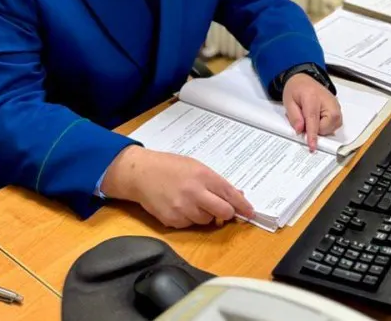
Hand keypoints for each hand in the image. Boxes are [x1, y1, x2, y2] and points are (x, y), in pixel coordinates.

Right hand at [100, 146, 255, 228]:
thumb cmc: (169, 166)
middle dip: (226, 213)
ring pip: (207, 221)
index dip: (243, 206)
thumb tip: (237, 195)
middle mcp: (195, 193)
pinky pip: (190, 225)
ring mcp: (183, 209)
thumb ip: (215, 181)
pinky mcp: (173, 220)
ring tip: (193, 201)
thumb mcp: (195, 166)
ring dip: (206, 215)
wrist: (140, 173)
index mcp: (203, 176)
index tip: (250, 212)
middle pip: (223, 213)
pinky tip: (181, 206)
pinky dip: (190, 219)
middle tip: (223, 210)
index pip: (230, 194)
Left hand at [282, 73, 342, 151]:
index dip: (312, 135)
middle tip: (304, 119)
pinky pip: (334, 125)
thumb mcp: (288, 102)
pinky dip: (325, 125)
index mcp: (312, 97)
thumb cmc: (296, 90)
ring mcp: (335, 105)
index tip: (312, 146)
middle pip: (325, 127)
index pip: (313, 119)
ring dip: (320, 127)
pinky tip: (319, 117)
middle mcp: (328, 101)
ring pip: (331, 128)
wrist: (304, 80)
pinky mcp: (338, 110)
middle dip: (315, 129)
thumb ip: (294, 117)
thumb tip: (300, 131)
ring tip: (311, 116)